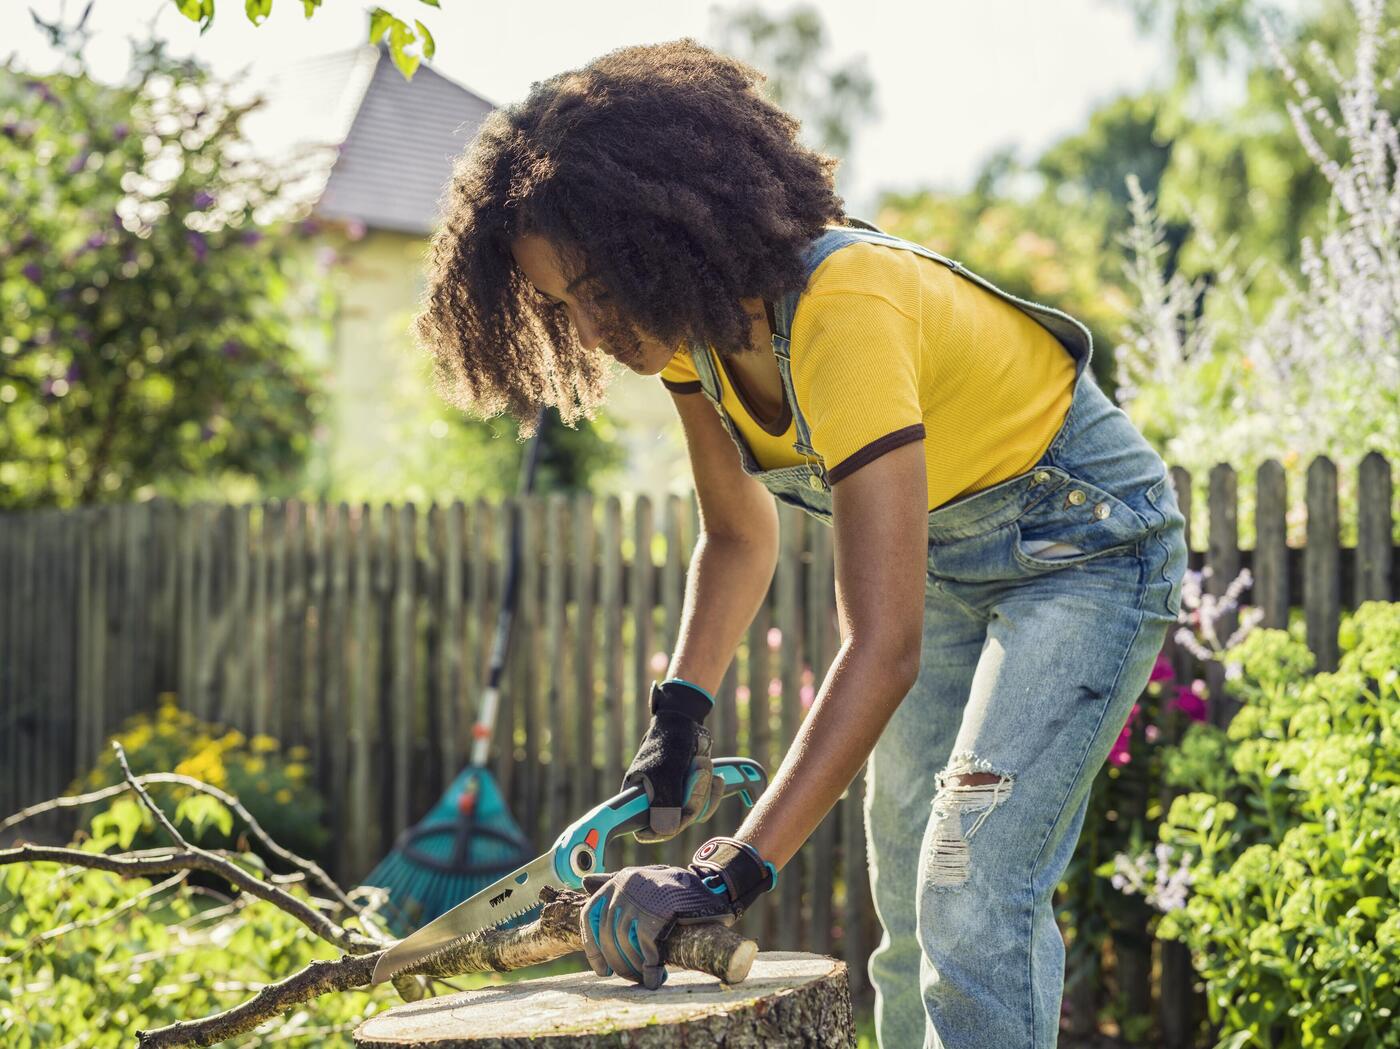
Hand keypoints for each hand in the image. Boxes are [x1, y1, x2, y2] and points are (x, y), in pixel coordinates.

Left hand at [578, 837, 776, 989]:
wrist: (714, 888)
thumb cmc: (677, 889)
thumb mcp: (644, 878)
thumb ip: (616, 881)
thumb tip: (584, 882)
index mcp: (618, 880)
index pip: (590, 916)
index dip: (592, 947)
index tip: (601, 969)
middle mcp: (624, 887)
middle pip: (607, 935)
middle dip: (617, 962)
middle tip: (630, 977)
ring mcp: (640, 900)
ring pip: (624, 944)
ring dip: (633, 968)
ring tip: (644, 977)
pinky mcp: (658, 915)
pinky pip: (645, 951)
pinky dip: (649, 969)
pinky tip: (655, 979)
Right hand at [624, 679, 715, 842]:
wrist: (686, 722)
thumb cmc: (670, 742)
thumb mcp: (666, 771)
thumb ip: (665, 802)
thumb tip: (665, 832)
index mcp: (638, 798)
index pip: (642, 830)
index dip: (655, 832)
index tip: (669, 824)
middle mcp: (654, 803)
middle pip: (676, 825)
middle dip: (692, 798)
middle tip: (697, 771)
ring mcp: (673, 800)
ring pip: (693, 816)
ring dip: (704, 789)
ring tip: (702, 762)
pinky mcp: (689, 795)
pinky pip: (705, 807)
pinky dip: (712, 790)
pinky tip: (713, 774)